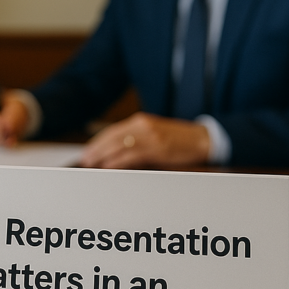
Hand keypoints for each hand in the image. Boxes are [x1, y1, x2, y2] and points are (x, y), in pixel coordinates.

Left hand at [80, 112, 210, 168]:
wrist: (203, 139)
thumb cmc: (179, 139)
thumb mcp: (155, 134)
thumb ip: (137, 140)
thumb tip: (116, 153)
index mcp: (141, 121)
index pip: (112, 131)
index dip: (97, 142)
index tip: (88, 151)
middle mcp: (143, 126)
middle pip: (112, 138)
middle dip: (96, 149)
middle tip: (85, 160)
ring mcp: (150, 136)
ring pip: (119, 145)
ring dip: (103, 156)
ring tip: (92, 165)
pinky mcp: (158, 148)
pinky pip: (132, 155)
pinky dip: (118, 161)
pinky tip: (109, 167)